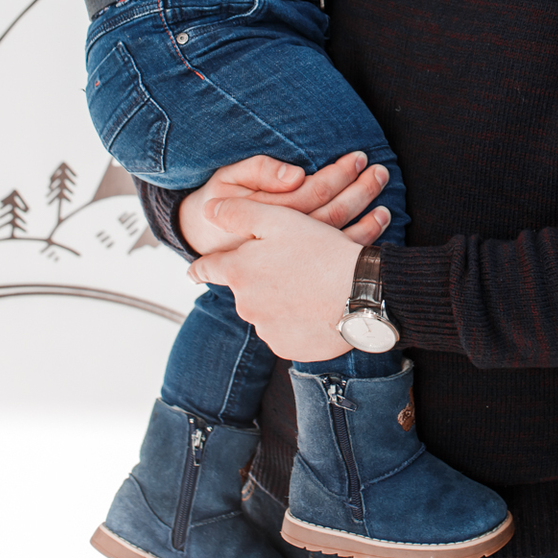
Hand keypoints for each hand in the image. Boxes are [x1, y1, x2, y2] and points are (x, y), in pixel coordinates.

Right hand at [178, 151, 391, 254]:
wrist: (204, 248)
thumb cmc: (218, 207)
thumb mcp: (227, 181)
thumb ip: (258, 172)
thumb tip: (295, 175)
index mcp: (267, 218)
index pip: (312, 192)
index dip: (338, 174)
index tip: (358, 157)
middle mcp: (282, 245)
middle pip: (331, 214)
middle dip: (360, 191)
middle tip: (381, 171)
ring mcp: (292, 267)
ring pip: (338, 239)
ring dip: (367, 218)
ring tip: (383, 197)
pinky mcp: (299, 280)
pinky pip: (336, 261)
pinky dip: (361, 241)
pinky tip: (377, 224)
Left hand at [188, 201, 363, 361]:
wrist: (363, 294)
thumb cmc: (321, 251)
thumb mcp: (279, 218)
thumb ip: (238, 211)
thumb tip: (207, 210)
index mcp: (239, 272)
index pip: (207, 269)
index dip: (201, 267)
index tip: (194, 271)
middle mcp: (245, 305)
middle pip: (243, 289)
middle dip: (259, 279)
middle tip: (290, 266)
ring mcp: (266, 330)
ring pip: (266, 310)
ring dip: (279, 300)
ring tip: (309, 286)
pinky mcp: (287, 347)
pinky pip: (285, 331)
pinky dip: (295, 320)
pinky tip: (315, 307)